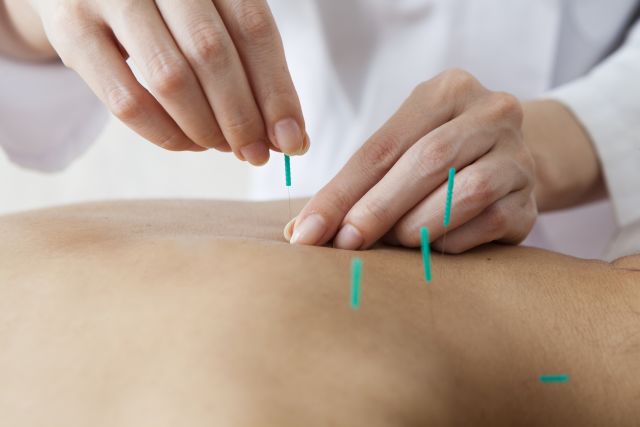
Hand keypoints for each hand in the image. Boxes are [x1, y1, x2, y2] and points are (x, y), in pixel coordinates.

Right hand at [26, 0, 307, 163]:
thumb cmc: (166, 6)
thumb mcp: (210, 14)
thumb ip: (248, 62)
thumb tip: (290, 136)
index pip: (253, 28)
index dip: (277, 91)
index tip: (294, 140)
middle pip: (212, 53)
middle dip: (243, 117)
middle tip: (257, 154)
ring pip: (169, 78)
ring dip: (206, 128)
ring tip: (224, 147)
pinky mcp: (71, 28)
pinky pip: (126, 100)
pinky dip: (165, 134)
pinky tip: (188, 144)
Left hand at [286, 69, 536, 252]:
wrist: (508, 161)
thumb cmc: (438, 157)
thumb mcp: (400, 151)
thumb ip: (355, 186)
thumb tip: (301, 232)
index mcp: (447, 92)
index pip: (383, 146)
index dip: (341, 192)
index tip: (306, 233)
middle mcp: (491, 113)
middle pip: (428, 161)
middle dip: (378, 208)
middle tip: (345, 244)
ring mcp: (519, 154)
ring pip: (466, 191)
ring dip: (419, 225)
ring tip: (392, 243)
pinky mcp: (532, 197)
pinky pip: (492, 222)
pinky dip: (453, 241)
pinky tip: (432, 249)